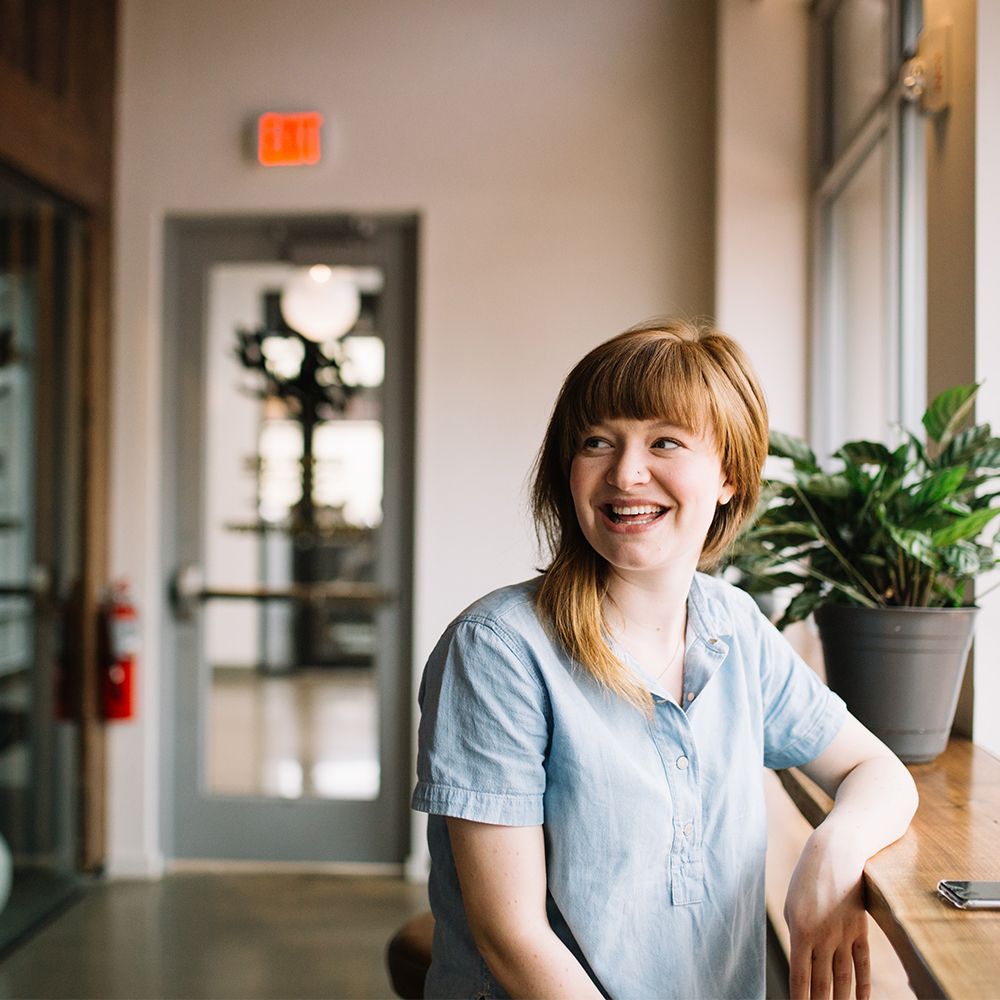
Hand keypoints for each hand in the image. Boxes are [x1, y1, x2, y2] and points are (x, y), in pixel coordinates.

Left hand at [783, 827, 871, 999]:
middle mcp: (823, 937)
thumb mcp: (792, 906)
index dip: (799, 999)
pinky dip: (863, 986)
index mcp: (800, 931)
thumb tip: (802, 963)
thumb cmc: (807, 879)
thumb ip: (798, 936)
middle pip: (822, 983)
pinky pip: (862, 964)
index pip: (800, 977)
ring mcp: (844, 936)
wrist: (836, 853)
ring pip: (843, 979)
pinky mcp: (860, 930)